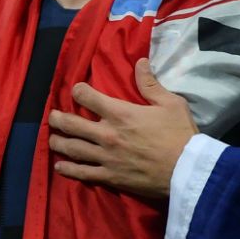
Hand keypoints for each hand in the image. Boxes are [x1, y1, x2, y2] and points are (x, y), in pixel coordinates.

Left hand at [46, 59, 195, 199]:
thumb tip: (140, 62)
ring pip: (72, 148)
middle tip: (53, 116)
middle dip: (58, 118)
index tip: (76, 90)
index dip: (79, 91)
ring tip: (52, 139)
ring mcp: (105, 157)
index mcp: (120, 113)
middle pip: (72, 124)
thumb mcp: (171, 103)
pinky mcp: (109, 176)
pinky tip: (59, 166)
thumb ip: (150, 84)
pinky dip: (68, 169)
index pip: (88, 97)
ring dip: (58, 142)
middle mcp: (107, 134)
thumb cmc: (180, 134)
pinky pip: (82, 173)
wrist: (187, 170)